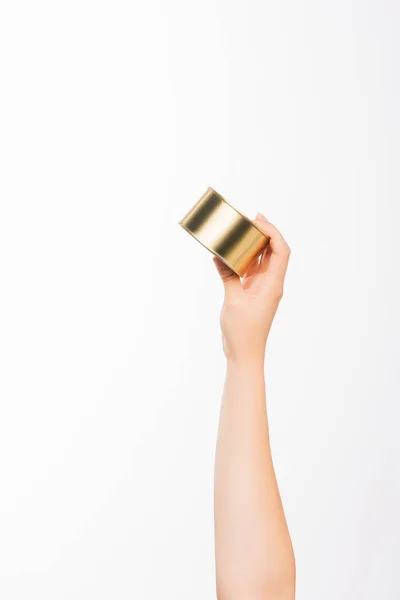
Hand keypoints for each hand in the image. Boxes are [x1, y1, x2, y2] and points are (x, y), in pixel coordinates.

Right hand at [213, 213, 290, 363]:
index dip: (273, 233)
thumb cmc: (243, 332)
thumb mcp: (232, 301)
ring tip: (242, 231)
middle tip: (251, 220)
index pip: (281, 252)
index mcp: (273, 285)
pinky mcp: (254, 294)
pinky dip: (244, 260)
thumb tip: (219, 257)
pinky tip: (231, 254)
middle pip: (274, 252)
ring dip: (255, 245)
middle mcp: (272, 284)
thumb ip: (228, 276)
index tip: (258, 222)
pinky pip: (252, 271)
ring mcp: (263, 289)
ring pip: (263, 261)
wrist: (245, 354)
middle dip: (265, 234)